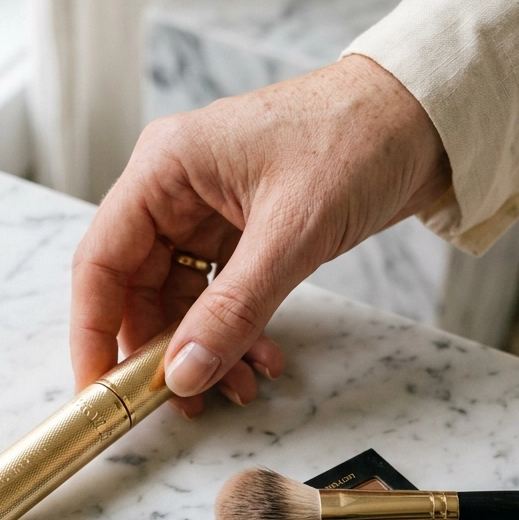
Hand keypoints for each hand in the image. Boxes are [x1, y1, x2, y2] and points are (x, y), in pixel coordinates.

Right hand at [70, 54, 449, 417]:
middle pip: (138, 287)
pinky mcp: (244, 229)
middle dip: (161, 351)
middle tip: (180, 404)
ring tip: (238, 390)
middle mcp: (176, 187)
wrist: (424, 115)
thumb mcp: (291, 233)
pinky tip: (262, 360)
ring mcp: (209, 210)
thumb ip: (233, 310)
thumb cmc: (356, 138)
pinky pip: (220, 293)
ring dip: (205, 349)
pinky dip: (236, 331)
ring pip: (181, 298)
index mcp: (165, 167)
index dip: (94, 331)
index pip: (102, 261)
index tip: (99, 391)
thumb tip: (183, 375)